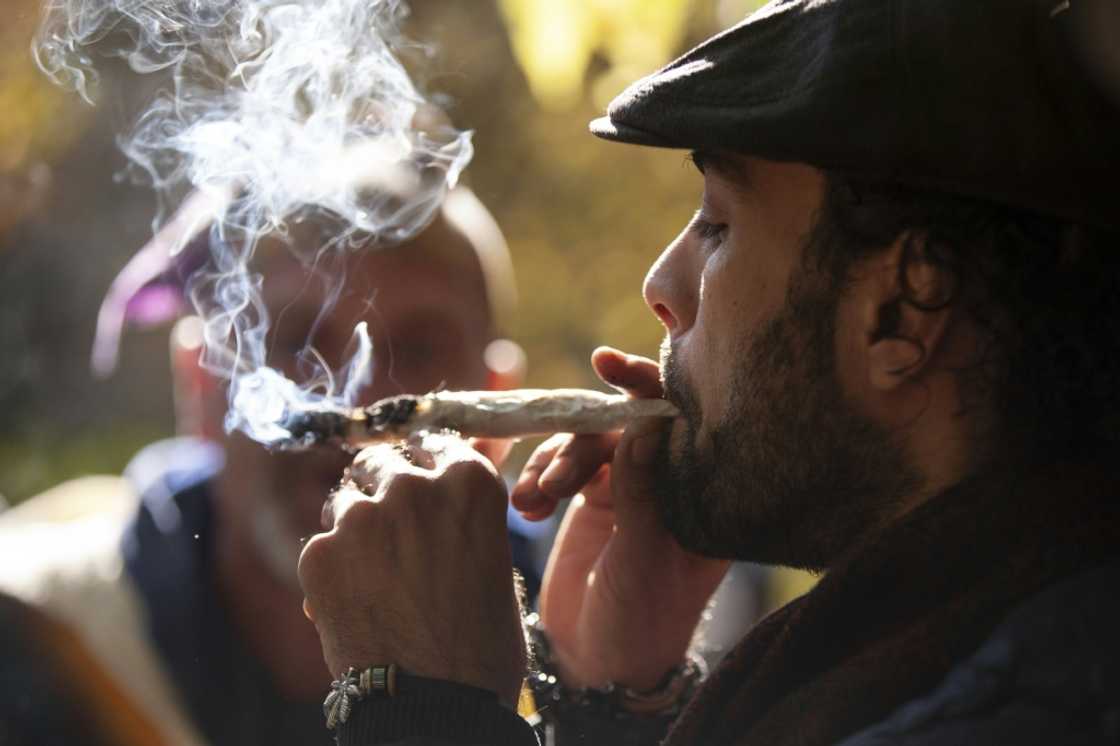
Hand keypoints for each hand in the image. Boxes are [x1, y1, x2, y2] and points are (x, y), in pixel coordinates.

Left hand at [298, 433, 526, 705]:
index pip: (433, 443)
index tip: (418, 478)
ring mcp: (362, 516)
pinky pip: (320, 544)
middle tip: (389, 534)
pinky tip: (352, 603)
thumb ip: (461, 516)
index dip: (423, 463)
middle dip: (381, 489)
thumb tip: (437, 490)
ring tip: (372, 576)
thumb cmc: (480, 641)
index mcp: (469, 482)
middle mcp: (415, 485)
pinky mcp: (319, 552)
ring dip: (353, 526)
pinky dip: (330, 568)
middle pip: (381, 462)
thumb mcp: (493, 559)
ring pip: (344, 500)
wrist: (437, 703)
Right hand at [510, 347, 729, 689]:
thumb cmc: (639, 624)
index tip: (610, 365)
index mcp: (700, 495)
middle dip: (583, 443)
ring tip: (535, 502)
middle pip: (623, 427)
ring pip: (587, 443)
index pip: (681, 425)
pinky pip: (561, 466)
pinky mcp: (592, 499)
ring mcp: (628, 488)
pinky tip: (525, 507)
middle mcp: (667, 483)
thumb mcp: (642, 562)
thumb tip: (645, 423)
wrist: (598, 667)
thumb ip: (642, 494)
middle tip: (554, 479)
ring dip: (554, 464)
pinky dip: (539, 478)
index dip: (649, 387)